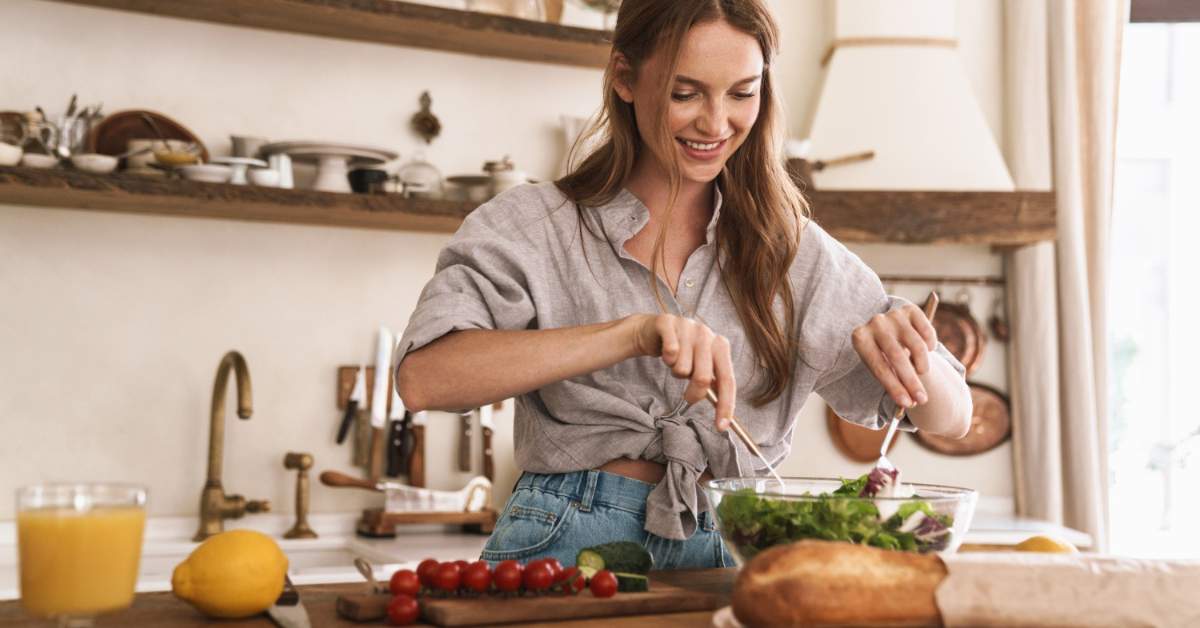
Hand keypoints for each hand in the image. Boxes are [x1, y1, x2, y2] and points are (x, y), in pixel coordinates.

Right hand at [629, 314, 735, 429]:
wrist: (655, 330)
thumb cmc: (683, 353)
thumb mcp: (701, 366)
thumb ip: (713, 383)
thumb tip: (725, 414)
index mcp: (721, 345)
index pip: (727, 380)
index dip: (725, 405)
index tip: (721, 427)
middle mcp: (707, 333)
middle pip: (703, 377)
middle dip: (693, 394)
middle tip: (687, 397)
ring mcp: (688, 326)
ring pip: (682, 368)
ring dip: (675, 372)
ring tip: (675, 362)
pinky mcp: (669, 323)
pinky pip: (669, 353)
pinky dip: (665, 359)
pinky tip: (665, 353)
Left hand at [850, 304, 936, 408]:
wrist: (886, 330)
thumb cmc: (881, 356)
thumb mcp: (880, 368)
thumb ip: (893, 383)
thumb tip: (910, 403)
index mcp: (860, 338)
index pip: (879, 367)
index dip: (894, 387)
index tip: (907, 404)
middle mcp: (875, 323)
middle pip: (897, 357)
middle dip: (911, 382)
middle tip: (922, 400)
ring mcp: (893, 314)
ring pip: (917, 346)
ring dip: (923, 366)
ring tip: (921, 372)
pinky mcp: (910, 310)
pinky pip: (927, 333)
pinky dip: (930, 346)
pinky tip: (927, 351)